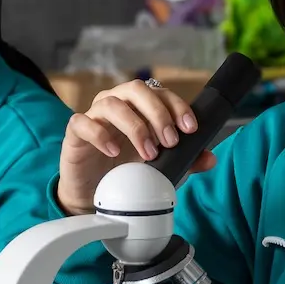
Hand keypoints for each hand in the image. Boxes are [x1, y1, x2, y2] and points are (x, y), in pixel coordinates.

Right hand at [57, 79, 216, 215]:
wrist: (93, 194)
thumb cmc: (125, 171)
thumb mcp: (160, 167)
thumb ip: (185, 160)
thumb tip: (209, 158)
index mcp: (138, 106)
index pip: (160, 93)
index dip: (176, 106)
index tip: (190, 128)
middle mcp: (116, 104)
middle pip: (137, 89)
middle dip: (158, 113)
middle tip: (171, 141)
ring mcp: (94, 115)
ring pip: (112, 103)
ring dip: (135, 127)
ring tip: (148, 153)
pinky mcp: (75, 132)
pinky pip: (83, 122)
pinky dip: (100, 135)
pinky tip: (114, 152)